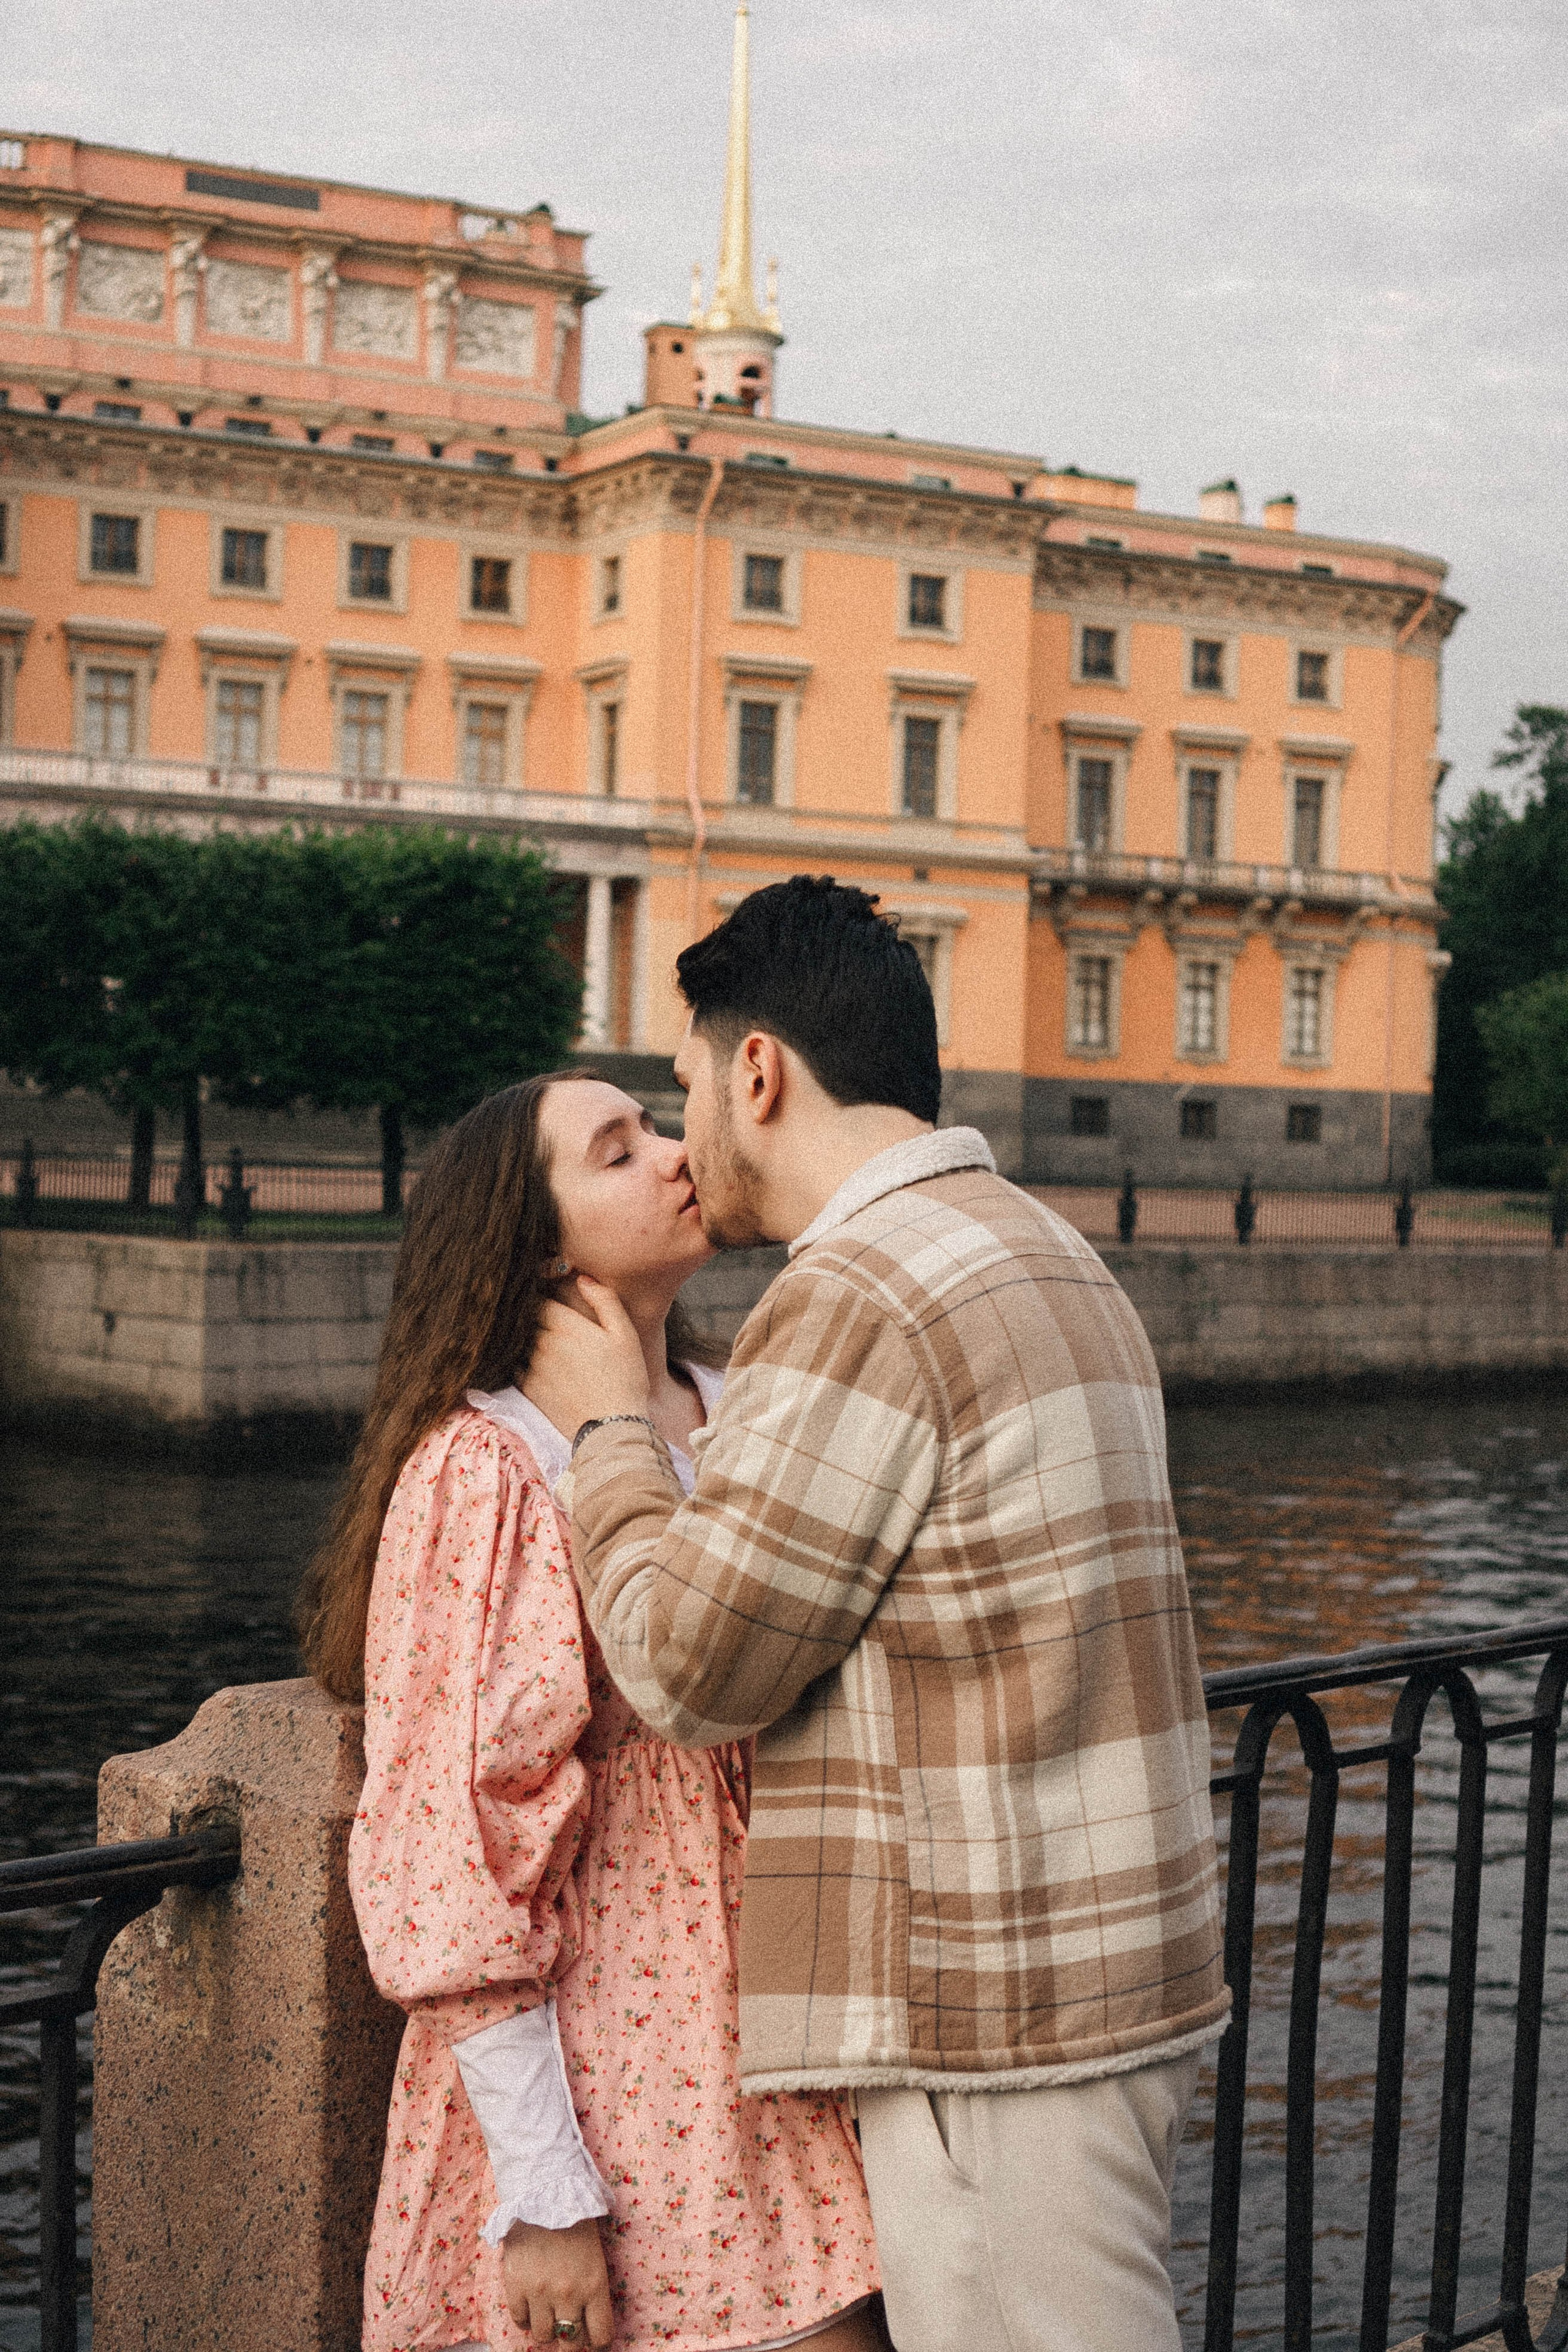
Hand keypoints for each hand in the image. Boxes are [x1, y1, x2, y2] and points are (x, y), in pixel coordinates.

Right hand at [501, 2215, 613, 2345]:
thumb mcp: (595, 2257)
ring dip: (548, 2329)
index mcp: (594, 2285)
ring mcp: (539, 2293)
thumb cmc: (576, 2223)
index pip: (601, 2335)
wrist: (543, 2194)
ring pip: (544, 2337)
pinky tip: (531, 2304)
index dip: (597, 2340)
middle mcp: (568, 2294)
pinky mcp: (515, 2287)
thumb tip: (590, 2323)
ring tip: (549, 2313)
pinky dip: (526, 2318)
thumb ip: (593, 2291)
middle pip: (570, 2345)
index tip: (592, 2335)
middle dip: (571, 2340)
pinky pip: (520, 2321)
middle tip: (569, 2328)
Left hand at [525, 1277, 650, 1439]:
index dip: (544, 1298)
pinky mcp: (529, 1389)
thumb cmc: (625, 1378)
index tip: (550, 1301)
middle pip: (530, 1320)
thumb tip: (583, 1278)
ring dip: (530, 1341)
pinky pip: (518, 1367)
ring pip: (523, 1343)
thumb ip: (605, 1301)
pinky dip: (524, 1363)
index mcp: (567, 1326)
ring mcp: (534, 1367)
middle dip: (536, 1318)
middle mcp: (544, 1343)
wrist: (613, 1427)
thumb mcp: (625, 1334)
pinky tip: (541, 1369)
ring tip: (547, 1347)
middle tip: (549, 1323)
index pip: (541, 1300)